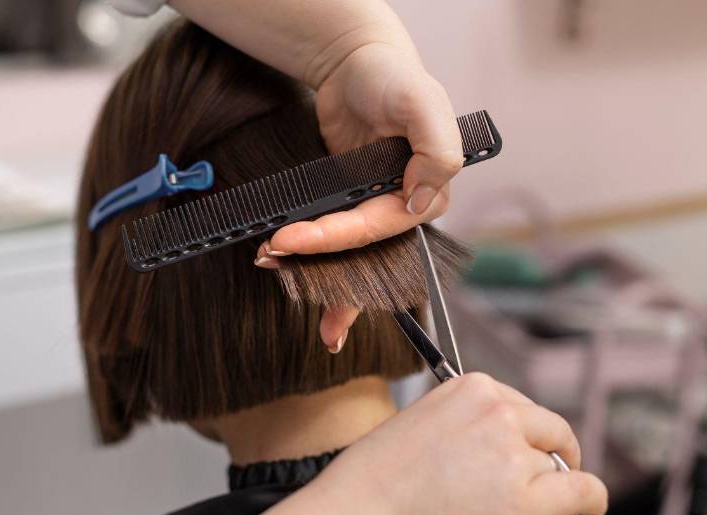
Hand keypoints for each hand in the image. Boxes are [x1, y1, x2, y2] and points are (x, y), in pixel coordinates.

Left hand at [255, 42, 461, 349]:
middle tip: (275, 257)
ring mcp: (375, 203)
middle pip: (362, 245)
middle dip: (322, 261)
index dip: (336, 237)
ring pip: (347, 246)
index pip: (380, 225)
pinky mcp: (351, 200)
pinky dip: (309, 242)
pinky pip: (331, 229)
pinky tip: (280, 247)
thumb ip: (437, 149)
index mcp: (431, 189)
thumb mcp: (422, 101)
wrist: (355, 61)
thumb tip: (420, 199)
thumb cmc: (392, 75)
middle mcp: (405, 203)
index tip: (291, 239)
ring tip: (270, 259)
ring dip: (312, 261)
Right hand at [319, 373, 607, 514]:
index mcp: (469, 388)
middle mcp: (498, 411)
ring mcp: (514, 454)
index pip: (518, 407)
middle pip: (549, 429)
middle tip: (553, 479)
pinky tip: (589, 514)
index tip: (528, 453)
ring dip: (553, 486)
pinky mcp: (527, 501)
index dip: (527, 435)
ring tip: (543, 511)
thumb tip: (499, 453)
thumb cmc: (374, 483)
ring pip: (557, 466)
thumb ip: (464, 429)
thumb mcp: (421, 427)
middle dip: (552, 455)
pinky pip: (582, 490)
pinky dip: (592, 500)